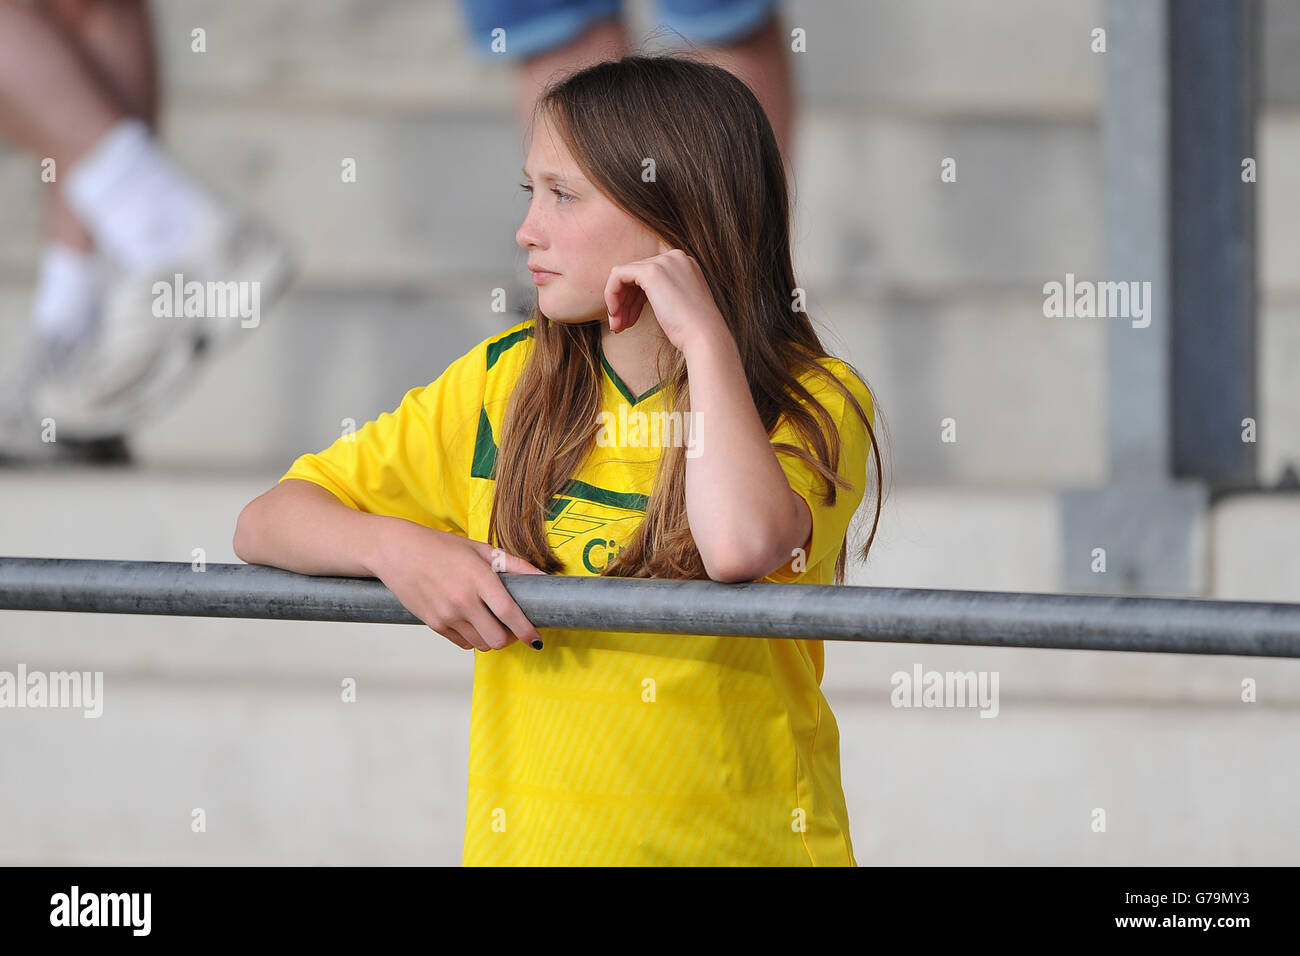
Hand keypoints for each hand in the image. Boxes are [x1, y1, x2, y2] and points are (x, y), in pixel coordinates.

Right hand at [371, 519, 547, 651]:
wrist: (397, 552)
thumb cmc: (440, 547)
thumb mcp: (480, 550)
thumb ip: (514, 566)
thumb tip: (543, 579)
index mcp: (478, 578)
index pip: (509, 613)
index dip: (527, 630)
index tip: (536, 638)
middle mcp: (463, 600)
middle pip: (497, 639)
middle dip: (509, 638)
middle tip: (511, 628)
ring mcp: (447, 614)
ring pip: (481, 644)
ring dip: (491, 638)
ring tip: (490, 621)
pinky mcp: (434, 624)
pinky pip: (463, 643)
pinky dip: (473, 637)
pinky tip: (471, 621)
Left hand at [604, 241, 729, 353]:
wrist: (703, 335)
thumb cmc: (692, 330)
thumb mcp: (677, 306)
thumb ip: (661, 295)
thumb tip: (632, 301)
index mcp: (683, 264)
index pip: (648, 277)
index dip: (634, 300)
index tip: (629, 321)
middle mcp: (674, 257)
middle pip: (636, 276)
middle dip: (624, 302)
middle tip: (619, 326)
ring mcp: (663, 262)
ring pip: (625, 275)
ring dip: (617, 302)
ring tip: (617, 326)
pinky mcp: (651, 271)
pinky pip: (618, 275)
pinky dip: (611, 294)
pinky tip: (615, 314)